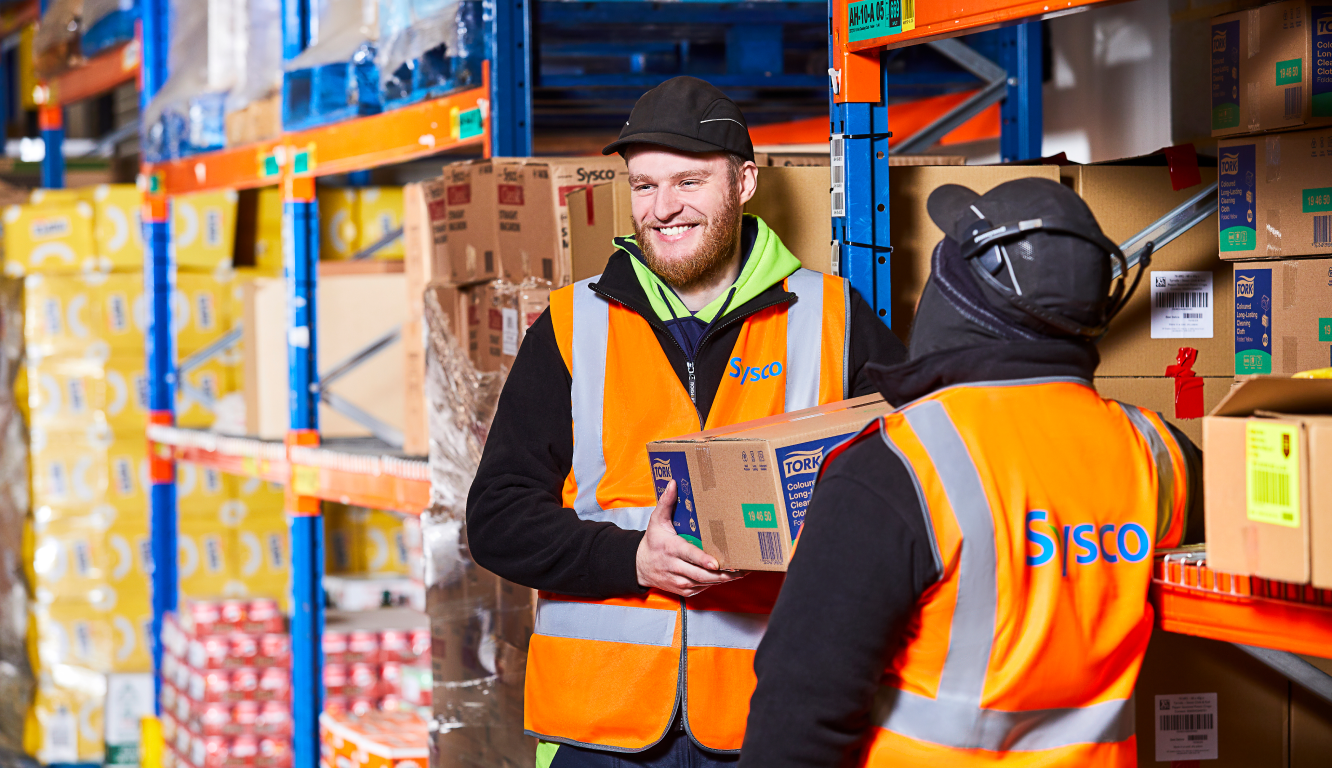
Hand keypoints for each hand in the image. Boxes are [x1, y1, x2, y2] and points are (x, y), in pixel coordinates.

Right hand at [636, 481, 744, 596]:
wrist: (640, 566)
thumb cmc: (653, 542)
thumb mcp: (656, 520)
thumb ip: (666, 502)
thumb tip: (673, 484)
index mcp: (670, 548)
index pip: (688, 555)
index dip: (702, 560)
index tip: (715, 562)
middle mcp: (674, 567)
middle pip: (700, 574)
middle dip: (721, 573)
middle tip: (740, 569)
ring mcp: (679, 581)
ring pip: (704, 583)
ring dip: (722, 579)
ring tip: (740, 573)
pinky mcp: (683, 590)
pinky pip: (702, 588)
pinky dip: (715, 584)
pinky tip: (728, 577)